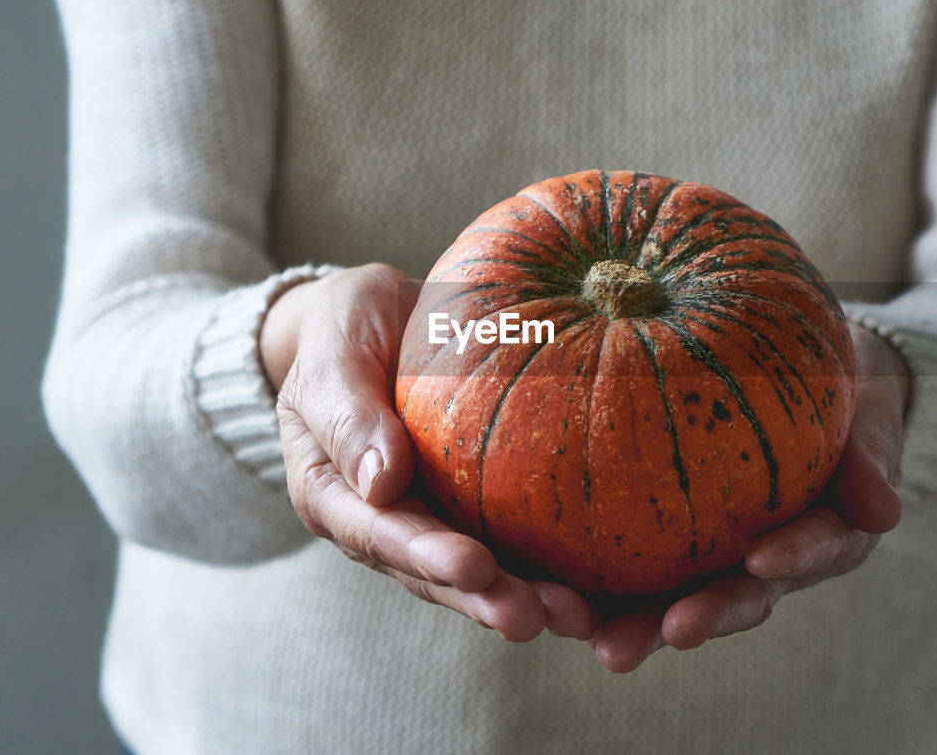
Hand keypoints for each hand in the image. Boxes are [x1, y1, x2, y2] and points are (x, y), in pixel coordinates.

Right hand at [264, 264, 595, 641]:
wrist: (379, 317)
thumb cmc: (346, 327)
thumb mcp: (333, 353)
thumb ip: (346, 412)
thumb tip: (381, 482)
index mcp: (338, 495)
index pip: (382, 534)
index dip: (429, 557)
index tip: (475, 568)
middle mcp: (387, 522)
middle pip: (437, 574)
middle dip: (486, 600)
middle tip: (533, 617)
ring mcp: (436, 520)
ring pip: (482, 574)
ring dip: (527, 599)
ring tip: (577, 618)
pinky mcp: (479, 508)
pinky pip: (517, 543)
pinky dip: (555, 568)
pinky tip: (603, 589)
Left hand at [588, 322, 910, 671]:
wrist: (821, 384)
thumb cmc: (847, 394)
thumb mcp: (870, 419)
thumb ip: (871, 460)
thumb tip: (885, 513)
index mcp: (823, 535)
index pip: (810, 550)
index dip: (792, 558)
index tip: (764, 559)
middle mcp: (768, 559)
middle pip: (736, 597)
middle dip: (703, 619)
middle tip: (671, 634)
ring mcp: (718, 554)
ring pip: (679, 597)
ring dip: (642, 624)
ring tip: (601, 641)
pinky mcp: (674, 539)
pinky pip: (636, 564)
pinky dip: (600, 583)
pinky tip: (556, 590)